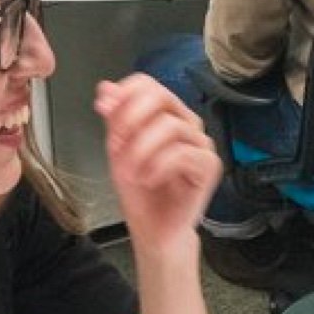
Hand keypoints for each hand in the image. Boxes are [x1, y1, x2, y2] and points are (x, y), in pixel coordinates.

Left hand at [94, 74, 220, 253]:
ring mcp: (200, 143)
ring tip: (132, 172)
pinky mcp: (209, 165)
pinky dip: (158, 166)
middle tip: (116, 143)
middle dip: (131, 118)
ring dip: (141, 149)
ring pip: (169, 126)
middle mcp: (186, 124)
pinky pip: (182, 153)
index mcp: (165, 115)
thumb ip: (115, 118)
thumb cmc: (141, 193)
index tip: (104, 109)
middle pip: (161, 96)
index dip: (124, 92)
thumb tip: (106, 88)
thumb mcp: (118, 150)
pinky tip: (149, 180)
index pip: (148, 84)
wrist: (154, 229)